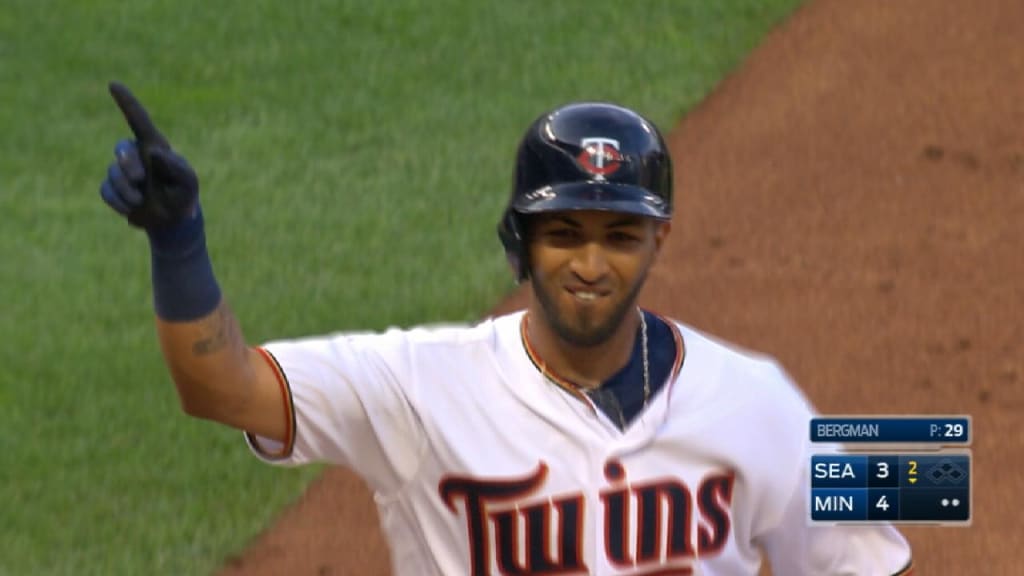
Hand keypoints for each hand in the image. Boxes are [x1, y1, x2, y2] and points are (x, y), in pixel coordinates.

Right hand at [100, 82, 198, 229]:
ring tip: (141, 201)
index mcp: (154, 146)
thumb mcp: (188, 183)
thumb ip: (176, 167)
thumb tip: (153, 152)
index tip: (113, 84)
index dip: (126, 102)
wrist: (172, 221)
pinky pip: (106, 190)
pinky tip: (133, 208)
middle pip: (121, 148)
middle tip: (141, 179)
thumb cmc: (184, 196)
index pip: (137, 119)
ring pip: (112, 173)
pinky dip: (119, 202)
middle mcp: (136, 154)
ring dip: (127, 191)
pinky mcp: (113, 188)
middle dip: (128, 164)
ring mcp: (122, 171)